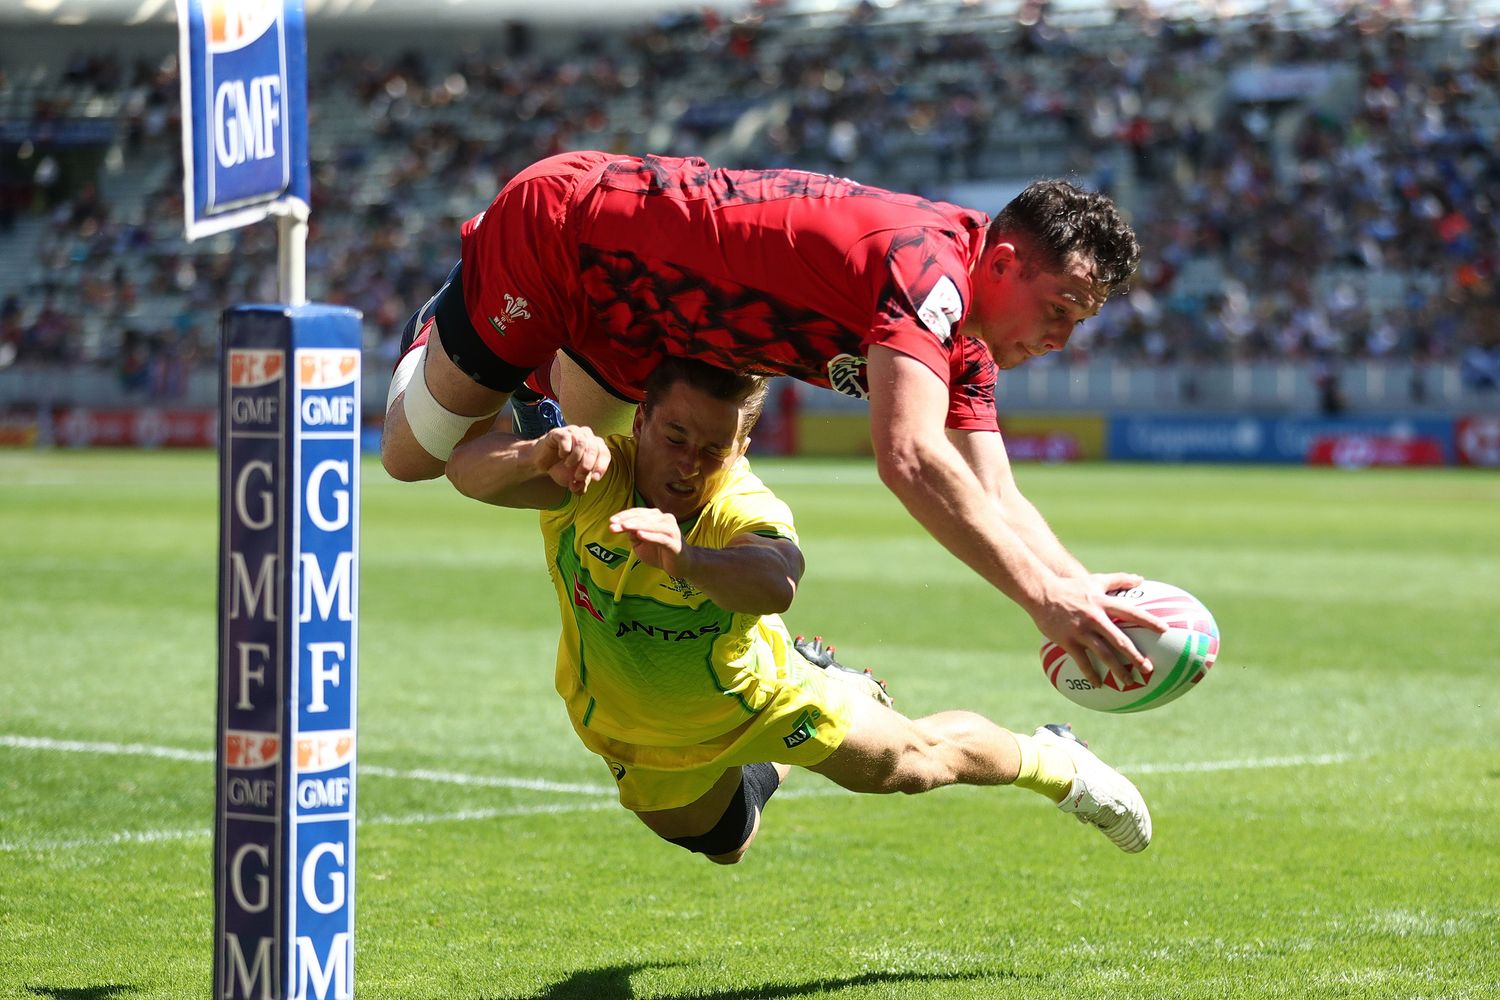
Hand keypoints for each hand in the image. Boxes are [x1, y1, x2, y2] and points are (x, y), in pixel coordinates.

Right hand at [532, 426, 608, 493]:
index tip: (595, 479)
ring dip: (576, 458)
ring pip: (581, 442)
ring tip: (568, 465)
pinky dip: (565, 449)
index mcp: (595, 445)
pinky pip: (566, 438)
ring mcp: (573, 431)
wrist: (543, 462)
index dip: (602, 466)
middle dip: (587, 466)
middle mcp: (586, 436)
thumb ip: (580, 485)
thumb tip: (579, 488)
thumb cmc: (562, 468)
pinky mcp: (559, 432)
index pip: (604, 453)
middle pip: (593, 448)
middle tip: (578, 477)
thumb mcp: (573, 480)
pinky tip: (561, 455)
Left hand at [608, 507, 683, 574]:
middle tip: (612, 525)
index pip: (638, 513)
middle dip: (626, 521)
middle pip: (643, 517)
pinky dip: (650, 536)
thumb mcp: (641, 543)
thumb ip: (632, 534)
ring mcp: (671, 530)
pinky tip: (640, 535)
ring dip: (636, 525)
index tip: (610, 521)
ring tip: (624, 526)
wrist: (681, 565)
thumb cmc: (660, 552)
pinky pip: (661, 538)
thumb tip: (622, 526)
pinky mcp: (674, 543)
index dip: (624, 515)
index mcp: (656, 517)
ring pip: (652, 525)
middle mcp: (665, 519)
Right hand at [1030, 572, 1168, 686]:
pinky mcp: (1067, 640)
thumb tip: (1140, 579)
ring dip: (1117, 669)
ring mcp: (1081, 630)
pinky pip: (1082, 661)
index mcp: (1103, 603)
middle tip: (1148, 669)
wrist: (1041, 593)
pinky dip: (1090, 673)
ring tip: (1128, 682)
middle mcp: (1095, 617)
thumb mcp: (1095, 580)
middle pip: (1120, 640)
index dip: (1148, 620)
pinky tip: (1098, 684)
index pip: (1131, 612)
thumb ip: (1119, 580)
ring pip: (1103, 653)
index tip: (1164, 630)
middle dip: (1135, 656)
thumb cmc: (1070, 587)